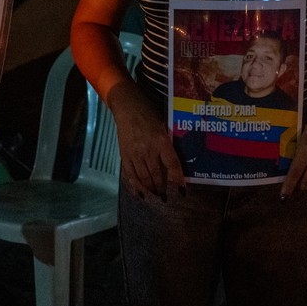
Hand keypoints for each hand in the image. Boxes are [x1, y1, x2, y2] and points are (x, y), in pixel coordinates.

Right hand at [107, 79, 184, 199]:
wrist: (127, 108)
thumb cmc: (148, 114)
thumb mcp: (163, 125)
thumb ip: (168, 143)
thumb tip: (175, 160)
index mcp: (160, 140)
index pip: (172, 164)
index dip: (177, 179)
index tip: (182, 190)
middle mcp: (148, 150)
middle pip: (157, 175)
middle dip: (162, 189)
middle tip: (166, 197)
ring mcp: (135, 154)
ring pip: (144, 178)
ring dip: (151, 189)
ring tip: (156, 196)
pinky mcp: (124, 156)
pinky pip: (130, 175)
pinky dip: (136, 187)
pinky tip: (141, 195)